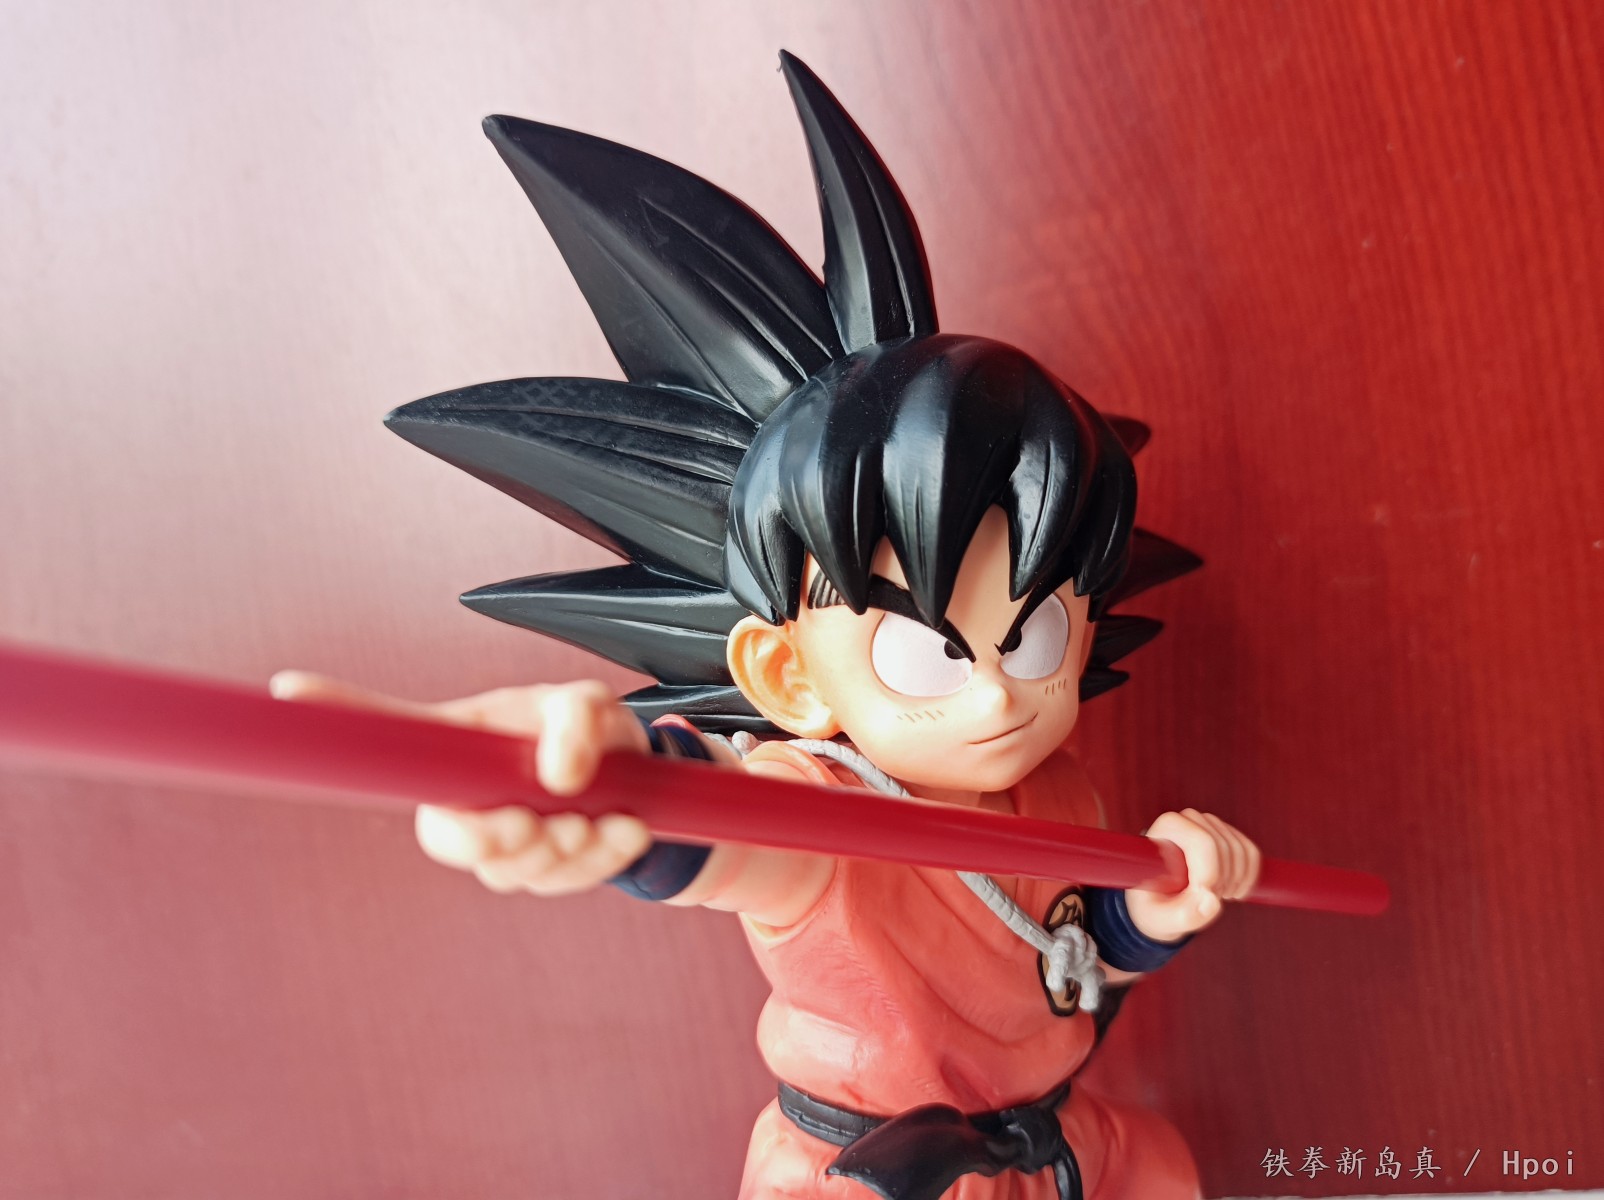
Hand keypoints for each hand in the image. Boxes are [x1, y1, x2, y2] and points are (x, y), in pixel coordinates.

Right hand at [269, 672, 651, 894]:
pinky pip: (562, 882)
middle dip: (490, 840)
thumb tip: (560, 777)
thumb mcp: (590, 704)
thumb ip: (575, 723)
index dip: (336, 713)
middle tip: (538, 822)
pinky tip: (628, 825)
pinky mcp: (544, 874)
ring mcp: (504, 841)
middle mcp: (470, 798)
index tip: (287, 687)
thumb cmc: (589, 730)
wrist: (637, 774)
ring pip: (511, 869)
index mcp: (460, 746)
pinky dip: (601, 857)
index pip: (389, 737)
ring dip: (561, 847)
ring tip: (602, 816)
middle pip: (445, 838)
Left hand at [1124, 808, 1260, 941]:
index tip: (1200, 895)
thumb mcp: (1162, 918)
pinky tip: (1232, 892)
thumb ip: (1184, 915)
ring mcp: (1212, 824)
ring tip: (1214, 896)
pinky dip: (1248, 878)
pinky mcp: (1229, 835)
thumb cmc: (1155, 906)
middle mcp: (1190, 819)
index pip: (1201, 841)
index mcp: (1166, 827)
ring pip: (1240, 851)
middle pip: (1223, 847)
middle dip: (1221, 881)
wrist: (1161, 898)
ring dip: (1234, 882)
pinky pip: (1251, 853)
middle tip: (1205, 901)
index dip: (1210, 873)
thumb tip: (1212, 901)